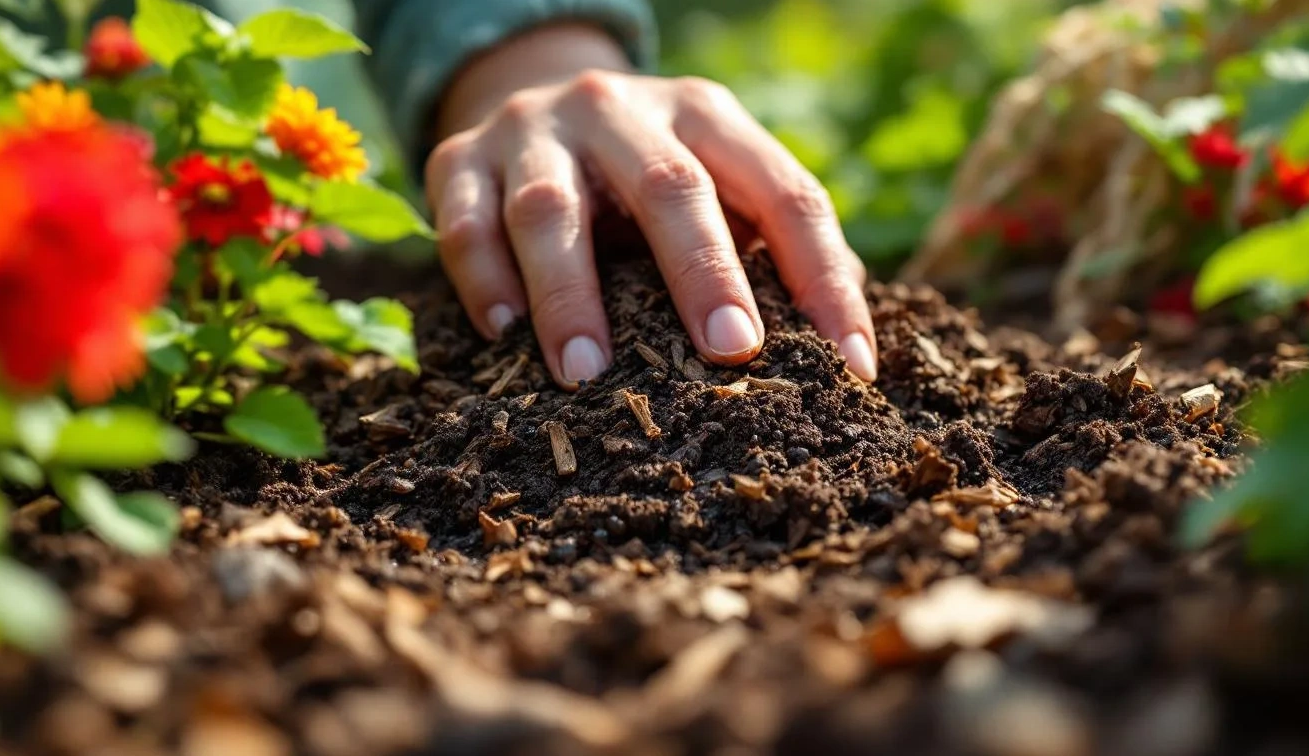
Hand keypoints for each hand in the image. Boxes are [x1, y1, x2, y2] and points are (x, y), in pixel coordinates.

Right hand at [429, 23, 876, 387]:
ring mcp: (534, 132)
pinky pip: (466, 224)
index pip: (785, 192)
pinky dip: (485, 279)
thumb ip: (768, 242)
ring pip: (551, 210)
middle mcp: (621, 110)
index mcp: (706, 115)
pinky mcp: (459, 160)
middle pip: (670, 187)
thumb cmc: (645, 174)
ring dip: (569, 295)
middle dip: (704, 272)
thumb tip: (844, 347)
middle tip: (731, 354)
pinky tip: (503, 334)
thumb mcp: (713, 179)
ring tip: (586, 374)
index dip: (824, 277)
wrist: (527, 97)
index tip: (848, 366)